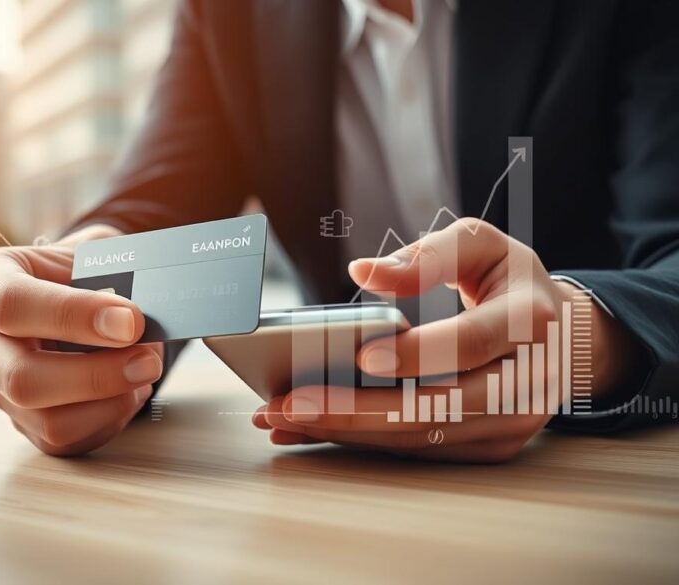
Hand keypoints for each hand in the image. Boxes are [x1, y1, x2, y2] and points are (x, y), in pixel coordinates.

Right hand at [0, 225, 163, 455]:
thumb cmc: (81, 272)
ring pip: (47, 421)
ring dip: (110, 403)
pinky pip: (66, 440)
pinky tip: (129, 390)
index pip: (12, 304)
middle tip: (148, 360)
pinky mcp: (19, 422)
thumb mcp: (90, 256)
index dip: (74, 315)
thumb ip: (112, 281)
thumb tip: (139, 323)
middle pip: (22, 378)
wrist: (75, 291)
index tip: (130, 321)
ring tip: (143, 372)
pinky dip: (109, 419)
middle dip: (96, 375)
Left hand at [253, 218, 637, 461]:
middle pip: (436, 407)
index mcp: (528, 322)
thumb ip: (425, 255)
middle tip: (289, 404)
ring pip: (421, 436)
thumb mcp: (479, 245)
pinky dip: (364, 441)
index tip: (361, 355)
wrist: (563, 334)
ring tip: (283, 420)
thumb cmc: (510, 281)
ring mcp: (512, 422)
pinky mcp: (492, 446)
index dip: (417, 353)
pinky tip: (314, 430)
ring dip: (346, 432)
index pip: (469, 343)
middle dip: (355, 411)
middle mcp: (528, 382)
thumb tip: (363, 271)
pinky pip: (421, 449)